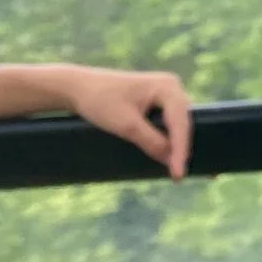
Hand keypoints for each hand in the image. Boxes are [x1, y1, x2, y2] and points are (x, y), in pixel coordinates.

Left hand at [52, 66, 192, 178]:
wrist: (79, 88)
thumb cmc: (100, 101)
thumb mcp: (126, 125)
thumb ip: (151, 142)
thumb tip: (171, 160)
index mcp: (167, 86)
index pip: (180, 123)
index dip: (180, 150)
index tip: (178, 174)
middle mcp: (171, 86)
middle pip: (183, 122)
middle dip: (181, 147)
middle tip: (178, 175)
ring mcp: (165, 93)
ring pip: (178, 123)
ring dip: (176, 144)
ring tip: (175, 168)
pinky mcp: (158, 100)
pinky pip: (169, 122)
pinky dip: (167, 138)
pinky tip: (166, 154)